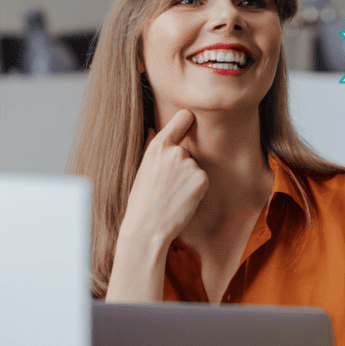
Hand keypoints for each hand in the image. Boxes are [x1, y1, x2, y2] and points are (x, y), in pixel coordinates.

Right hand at [120, 108, 208, 247]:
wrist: (146, 228)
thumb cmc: (142, 200)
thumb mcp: (143, 168)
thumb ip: (152, 146)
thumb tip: (152, 128)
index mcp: (158, 145)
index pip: (183, 117)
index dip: (189, 119)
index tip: (192, 118)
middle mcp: (176, 151)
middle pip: (189, 150)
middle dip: (183, 165)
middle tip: (168, 186)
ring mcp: (190, 164)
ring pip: (196, 167)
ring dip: (189, 179)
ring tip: (173, 195)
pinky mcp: (201, 178)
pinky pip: (203, 180)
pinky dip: (197, 190)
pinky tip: (182, 200)